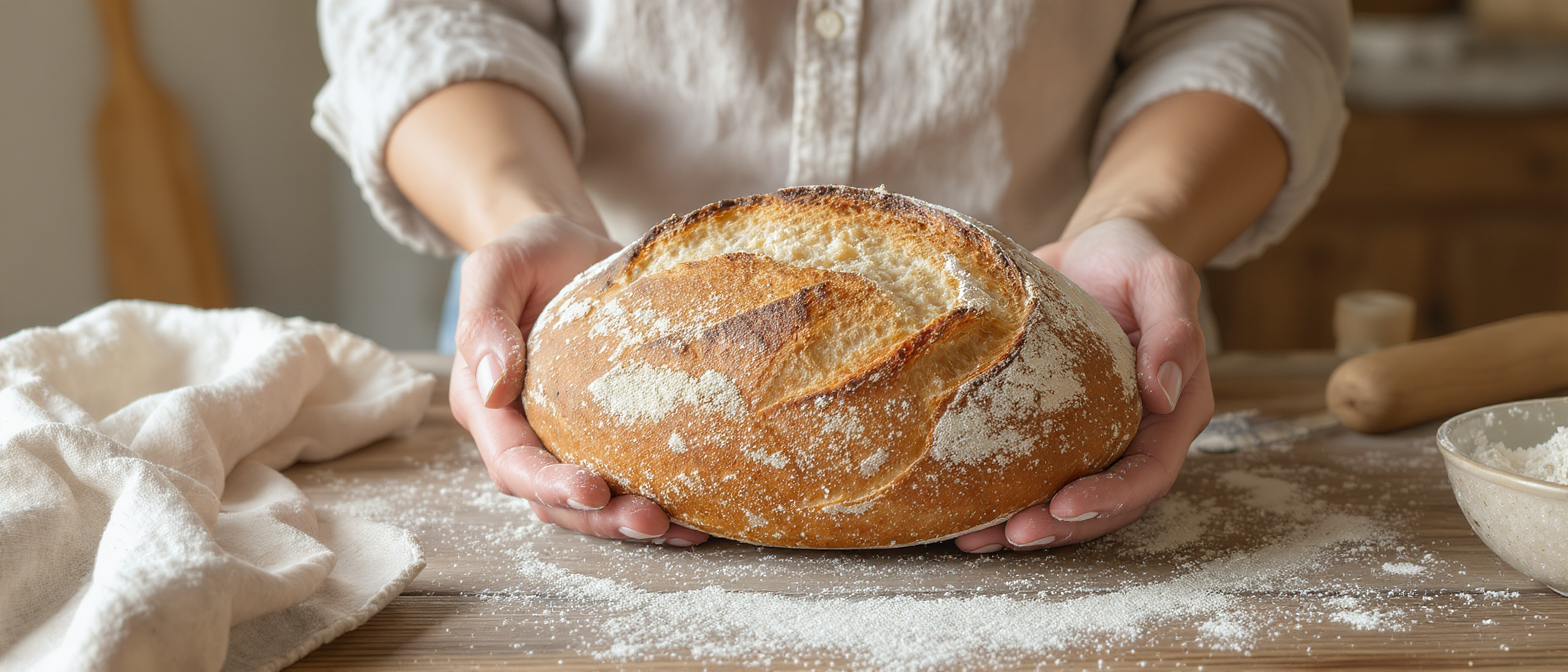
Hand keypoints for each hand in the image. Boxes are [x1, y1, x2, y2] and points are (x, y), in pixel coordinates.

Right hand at [451, 214, 710, 547]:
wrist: (572, 246)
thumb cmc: (531, 252)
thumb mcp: (498, 266)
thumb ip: (484, 320)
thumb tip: (492, 385)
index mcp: (485, 402)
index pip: (510, 461)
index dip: (547, 484)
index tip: (591, 490)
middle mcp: (522, 431)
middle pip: (551, 498)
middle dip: (599, 518)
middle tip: (652, 522)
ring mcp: (563, 439)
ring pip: (588, 503)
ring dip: (628, 521)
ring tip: (679, 529)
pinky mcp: (604, 436)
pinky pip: (625, 479)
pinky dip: (658, 501)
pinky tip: (696, 516)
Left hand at [954, 218, 1214, 552]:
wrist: (1093, 249)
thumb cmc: (1132, 259)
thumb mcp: (1161, 277)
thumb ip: (1173, 330)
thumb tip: (1165, 394)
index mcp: (1176, 408)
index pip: (1151, 470)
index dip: (1112, 496)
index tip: (1065, 505)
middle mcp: (1140, 433)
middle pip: (1110, 503)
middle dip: (1063, 526)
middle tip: (1012, 535)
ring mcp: (1097, 437)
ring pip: (1071, 500)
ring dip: (1029, 526)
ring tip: (979, 540)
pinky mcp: (1057, 431)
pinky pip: (1036, 474)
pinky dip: (1006, 497)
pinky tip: (965, 513)